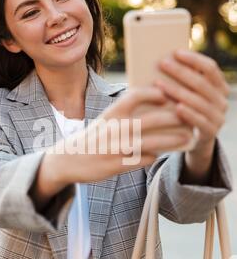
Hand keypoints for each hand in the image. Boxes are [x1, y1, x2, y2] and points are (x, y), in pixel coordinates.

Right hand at [48, 86, 192, 183]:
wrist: (69, 159)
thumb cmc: (93, 137)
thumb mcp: (106, 119)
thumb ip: (126, 111)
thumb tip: (156, 104)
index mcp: (112, 113)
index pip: (136, 96)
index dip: (154, 93)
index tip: (168, 94)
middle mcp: (116, 129)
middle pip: (152, 120)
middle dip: (175, 118)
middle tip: (190, 117)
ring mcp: (118, 148)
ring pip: (154, 142)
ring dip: (174, 140)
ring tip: (188, 138)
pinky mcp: (119, 165)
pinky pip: (145, 159)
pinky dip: (155, 156)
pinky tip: (162, 154)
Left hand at [155, 49, 229, 154]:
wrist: (194, 140)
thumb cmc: (187, 110)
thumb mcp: (189, 94)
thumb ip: (185, 80)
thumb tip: (165, 58)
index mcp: (220, 87)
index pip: (210, 68)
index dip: (194, 59)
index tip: (176, 52)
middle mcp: (222, 101)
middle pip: (201, 83)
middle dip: (180, 72)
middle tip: (162, 63)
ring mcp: (219, 117)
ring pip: (199, 101)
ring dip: (178, 91)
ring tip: (159, 84)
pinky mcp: (211, 132)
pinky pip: (200, 121)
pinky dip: (189, 113)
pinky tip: (176, 107)